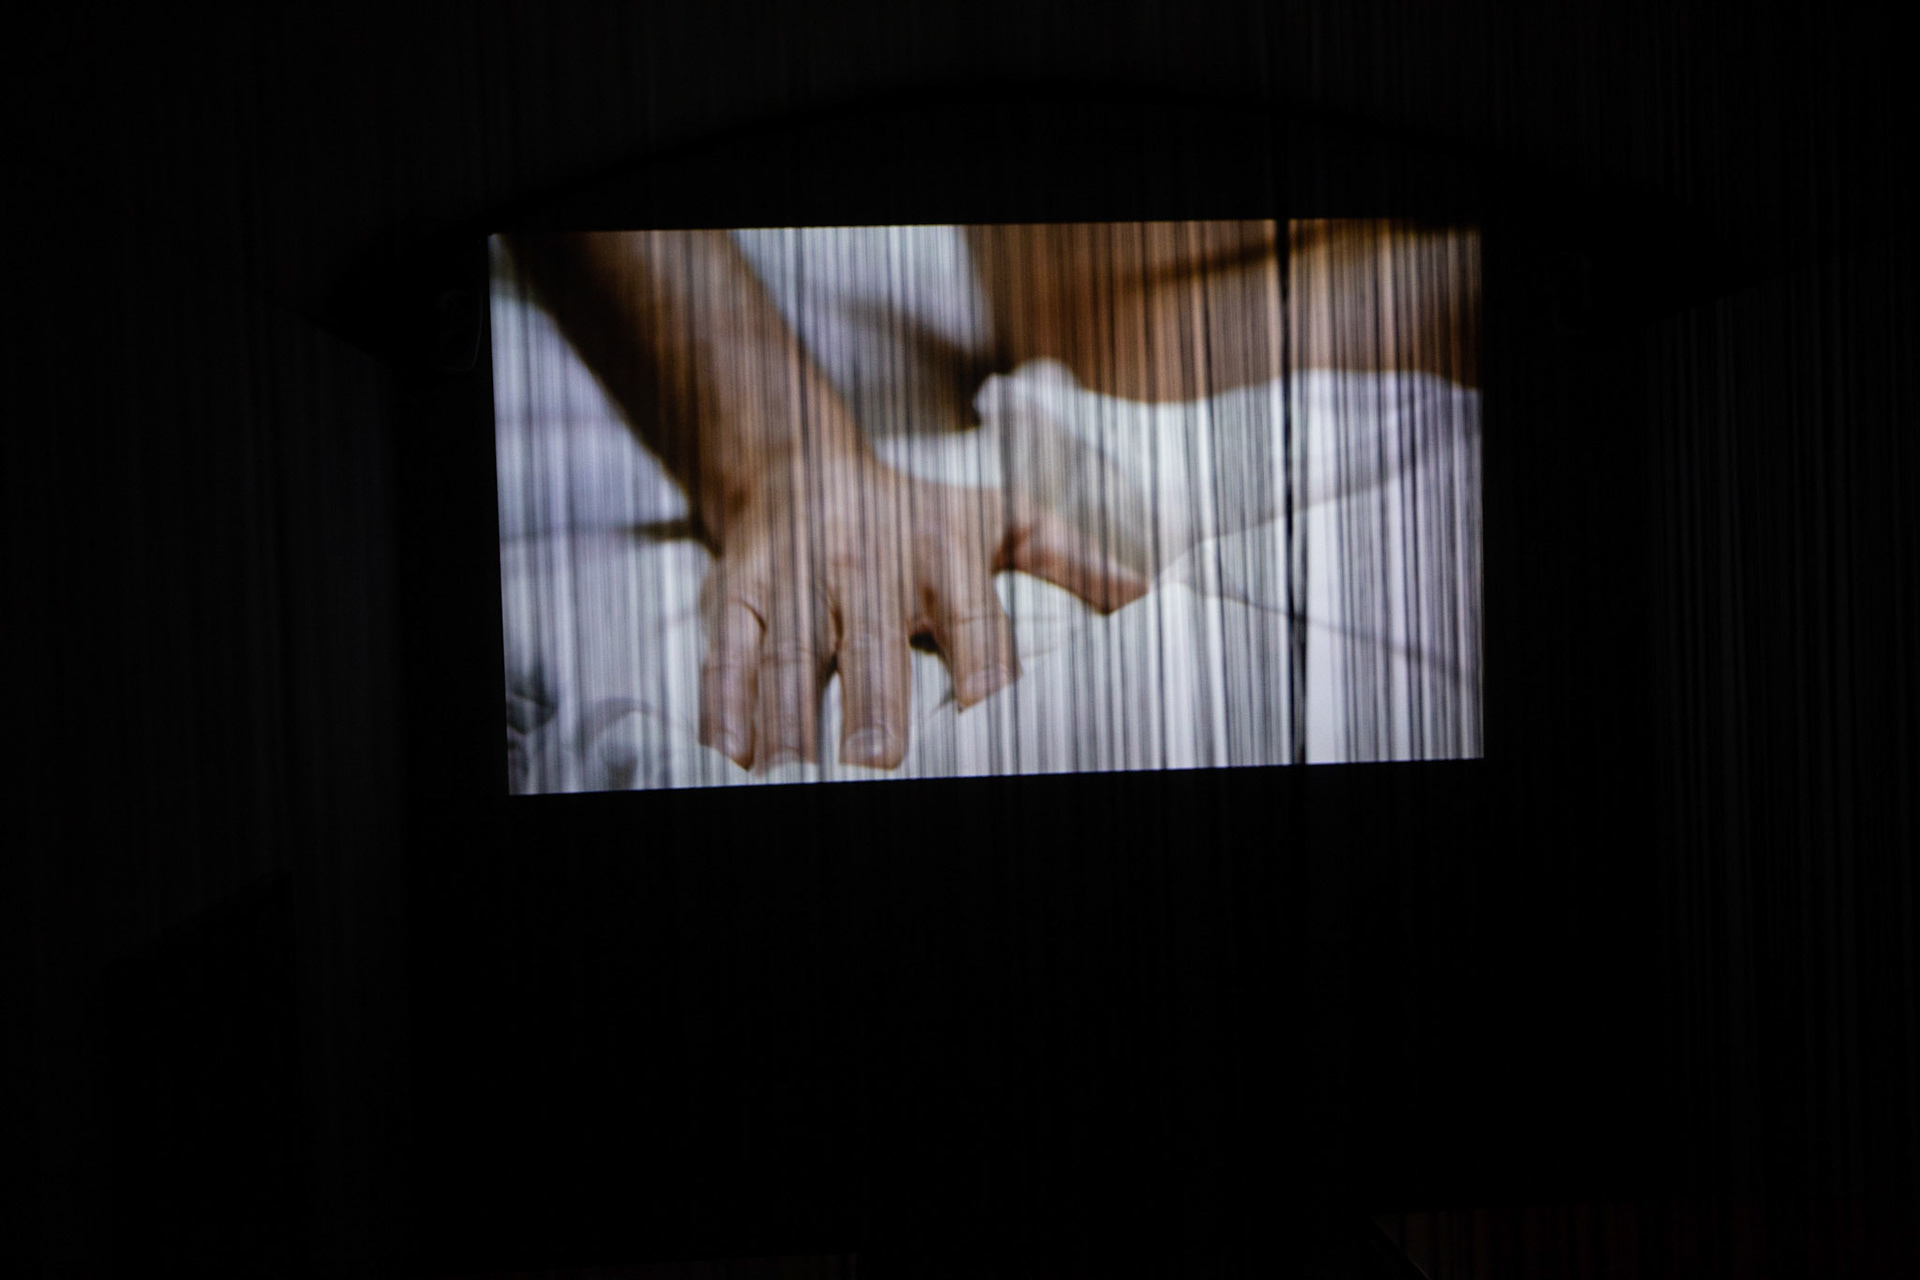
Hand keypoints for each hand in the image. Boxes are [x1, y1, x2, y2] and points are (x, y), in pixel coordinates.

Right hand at [698, 442, 1149, 770]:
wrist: (796, 461)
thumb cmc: (911, 512)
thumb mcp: (996, 517)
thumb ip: (1068, 558)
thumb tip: (1146, 593)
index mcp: (943, 555)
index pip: (971, 622)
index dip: (981, 671)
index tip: (986, 719)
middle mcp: (871, 567)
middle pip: (875, 644)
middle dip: (875, 702)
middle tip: (878, 763)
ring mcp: (799, 580)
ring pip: (795, 655)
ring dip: (792, 718)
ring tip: (794, 775)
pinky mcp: (740, 593)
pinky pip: (729, 651)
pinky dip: (724, 703)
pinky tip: (728, 753)